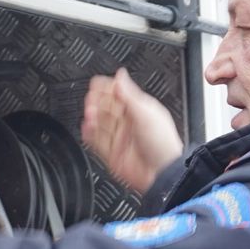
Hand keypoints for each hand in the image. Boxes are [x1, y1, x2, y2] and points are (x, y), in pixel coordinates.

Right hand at [81, 68, 183, 194]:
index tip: (96, 84)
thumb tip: (120, 75)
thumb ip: (129, 94)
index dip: (107, 88)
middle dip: (97, 102)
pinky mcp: (113, 153)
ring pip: (101, 124)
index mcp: (140, 111)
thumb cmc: (163, 144)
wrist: (162, 173)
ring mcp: (121, 139)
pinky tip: (86, 127)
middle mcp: (130, 124)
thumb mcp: (146, 113)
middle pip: (108, 108)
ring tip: (89, 112)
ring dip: (93, 116)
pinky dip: (90, 134)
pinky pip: (98, 141)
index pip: (120, 95)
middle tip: (90, 98)